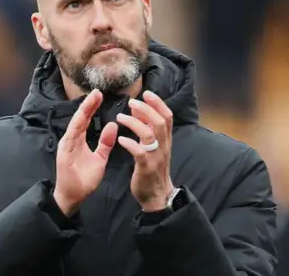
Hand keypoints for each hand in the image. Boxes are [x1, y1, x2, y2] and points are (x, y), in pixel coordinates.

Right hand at [53, 89, 117, 215]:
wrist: (73, 197)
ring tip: (91, 99)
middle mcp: (71, 140)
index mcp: (79, 140)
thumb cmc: (84, 179)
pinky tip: (82, 117)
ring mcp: (66, 145)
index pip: (86, 120)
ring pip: (75, 124)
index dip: (92, 107)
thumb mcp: (100, 158)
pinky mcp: (64, 153)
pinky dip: (77, 126)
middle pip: (80, 118)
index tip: (100, 95)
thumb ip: (105, 143)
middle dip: (88, 104)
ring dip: (83, 111)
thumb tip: (112, 126)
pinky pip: (71, 137)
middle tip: (97, 91)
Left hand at [116, 91, 174, 211]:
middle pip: (159, 122)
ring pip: (149, 135)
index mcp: (166, 140)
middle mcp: (163, 146)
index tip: (147, 93)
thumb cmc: (153, 169)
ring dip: (134, 123)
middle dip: (146, 109)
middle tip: (131, 102)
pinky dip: (130, 143)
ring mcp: (155, 157)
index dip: (158, 103)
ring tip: (120, 117)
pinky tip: (120, 139)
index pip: (167, 117)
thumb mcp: (156, 147)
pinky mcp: (146, 168)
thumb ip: (150, 130)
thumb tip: (143, 111)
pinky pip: (139, 153)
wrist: (157, 195)